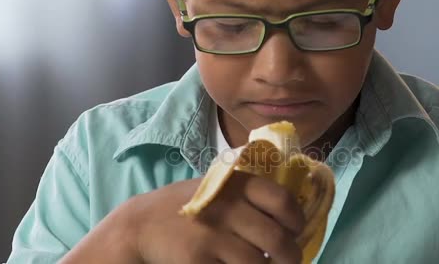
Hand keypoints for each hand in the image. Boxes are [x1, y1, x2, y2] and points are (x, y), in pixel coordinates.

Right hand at [61, 171, 304, 263]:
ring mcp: (213, 234)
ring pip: (260, 263)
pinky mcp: (200, 260)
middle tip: (290, 261)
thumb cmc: (187, 205)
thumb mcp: (217, 186)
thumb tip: (291, 218)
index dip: (297, 220)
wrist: (141, 224)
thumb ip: (248, 195)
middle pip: (277, 239)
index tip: (296, 231)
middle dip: (291, 256)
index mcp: (236, 184)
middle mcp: (227, 206)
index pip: (282, 200)